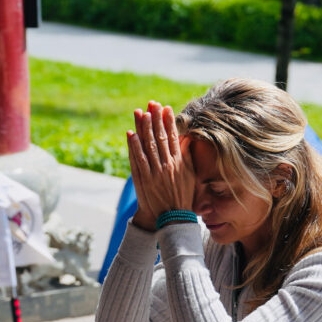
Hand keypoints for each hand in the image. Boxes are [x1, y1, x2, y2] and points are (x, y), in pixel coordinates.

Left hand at [126, 101, 193, 231]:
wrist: (172, 218)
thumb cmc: (183, 196)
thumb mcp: (191, 176)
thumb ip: (188, 156)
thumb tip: (187, 139)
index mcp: (180, 163)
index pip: (174, 137)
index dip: (169, 121)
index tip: (166, 108)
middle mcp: (168, 165)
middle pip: (161, 137)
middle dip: (155, 119)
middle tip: (152, 104)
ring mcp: (155, 172)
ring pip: (148, 145)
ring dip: (143, 128)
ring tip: (140, 113)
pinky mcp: (144, 179)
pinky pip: (138, 159)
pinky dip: (134, 146)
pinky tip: (131, 134)